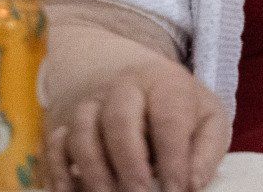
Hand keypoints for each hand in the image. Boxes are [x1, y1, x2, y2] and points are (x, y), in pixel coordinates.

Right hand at [45, 57, 227, 191]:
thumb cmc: (181, 109)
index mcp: (164, 84)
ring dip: (94, 172)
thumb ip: (207, 149)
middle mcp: (123, 89)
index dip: (173, 159)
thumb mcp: (208, 119)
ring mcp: (91, 105)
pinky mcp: (66, 124)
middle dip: (129, 164)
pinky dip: (59, 172)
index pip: (168, 119)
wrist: (140, 81)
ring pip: (82, 132)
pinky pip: (54, 145)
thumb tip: (192, 184)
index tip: (177, 191)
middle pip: (119, 120)